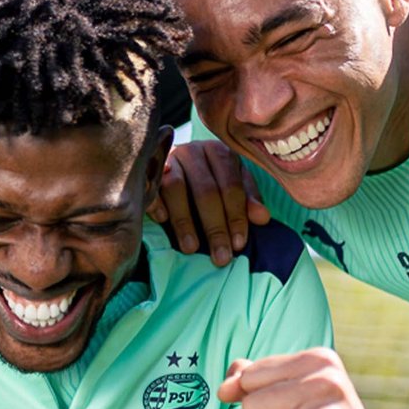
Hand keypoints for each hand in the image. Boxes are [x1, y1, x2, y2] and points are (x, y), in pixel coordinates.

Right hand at [148, 139, 267, 266]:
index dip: (236, 216)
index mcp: (219, 153)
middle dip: (215, 227)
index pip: (231, 186)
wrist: (173, 164)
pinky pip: (150, 186)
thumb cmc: (208, 178)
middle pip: (206, 190)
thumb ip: (247, 200)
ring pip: (176, 188)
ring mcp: (168, 158)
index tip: (238, 245)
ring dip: (184, 221)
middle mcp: (193, 151)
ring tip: (191, 249)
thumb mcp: (232, 185)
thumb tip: (262, 218)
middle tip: (220, 257)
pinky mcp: (145, 169)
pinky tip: (162, 221)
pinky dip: (156, 203)